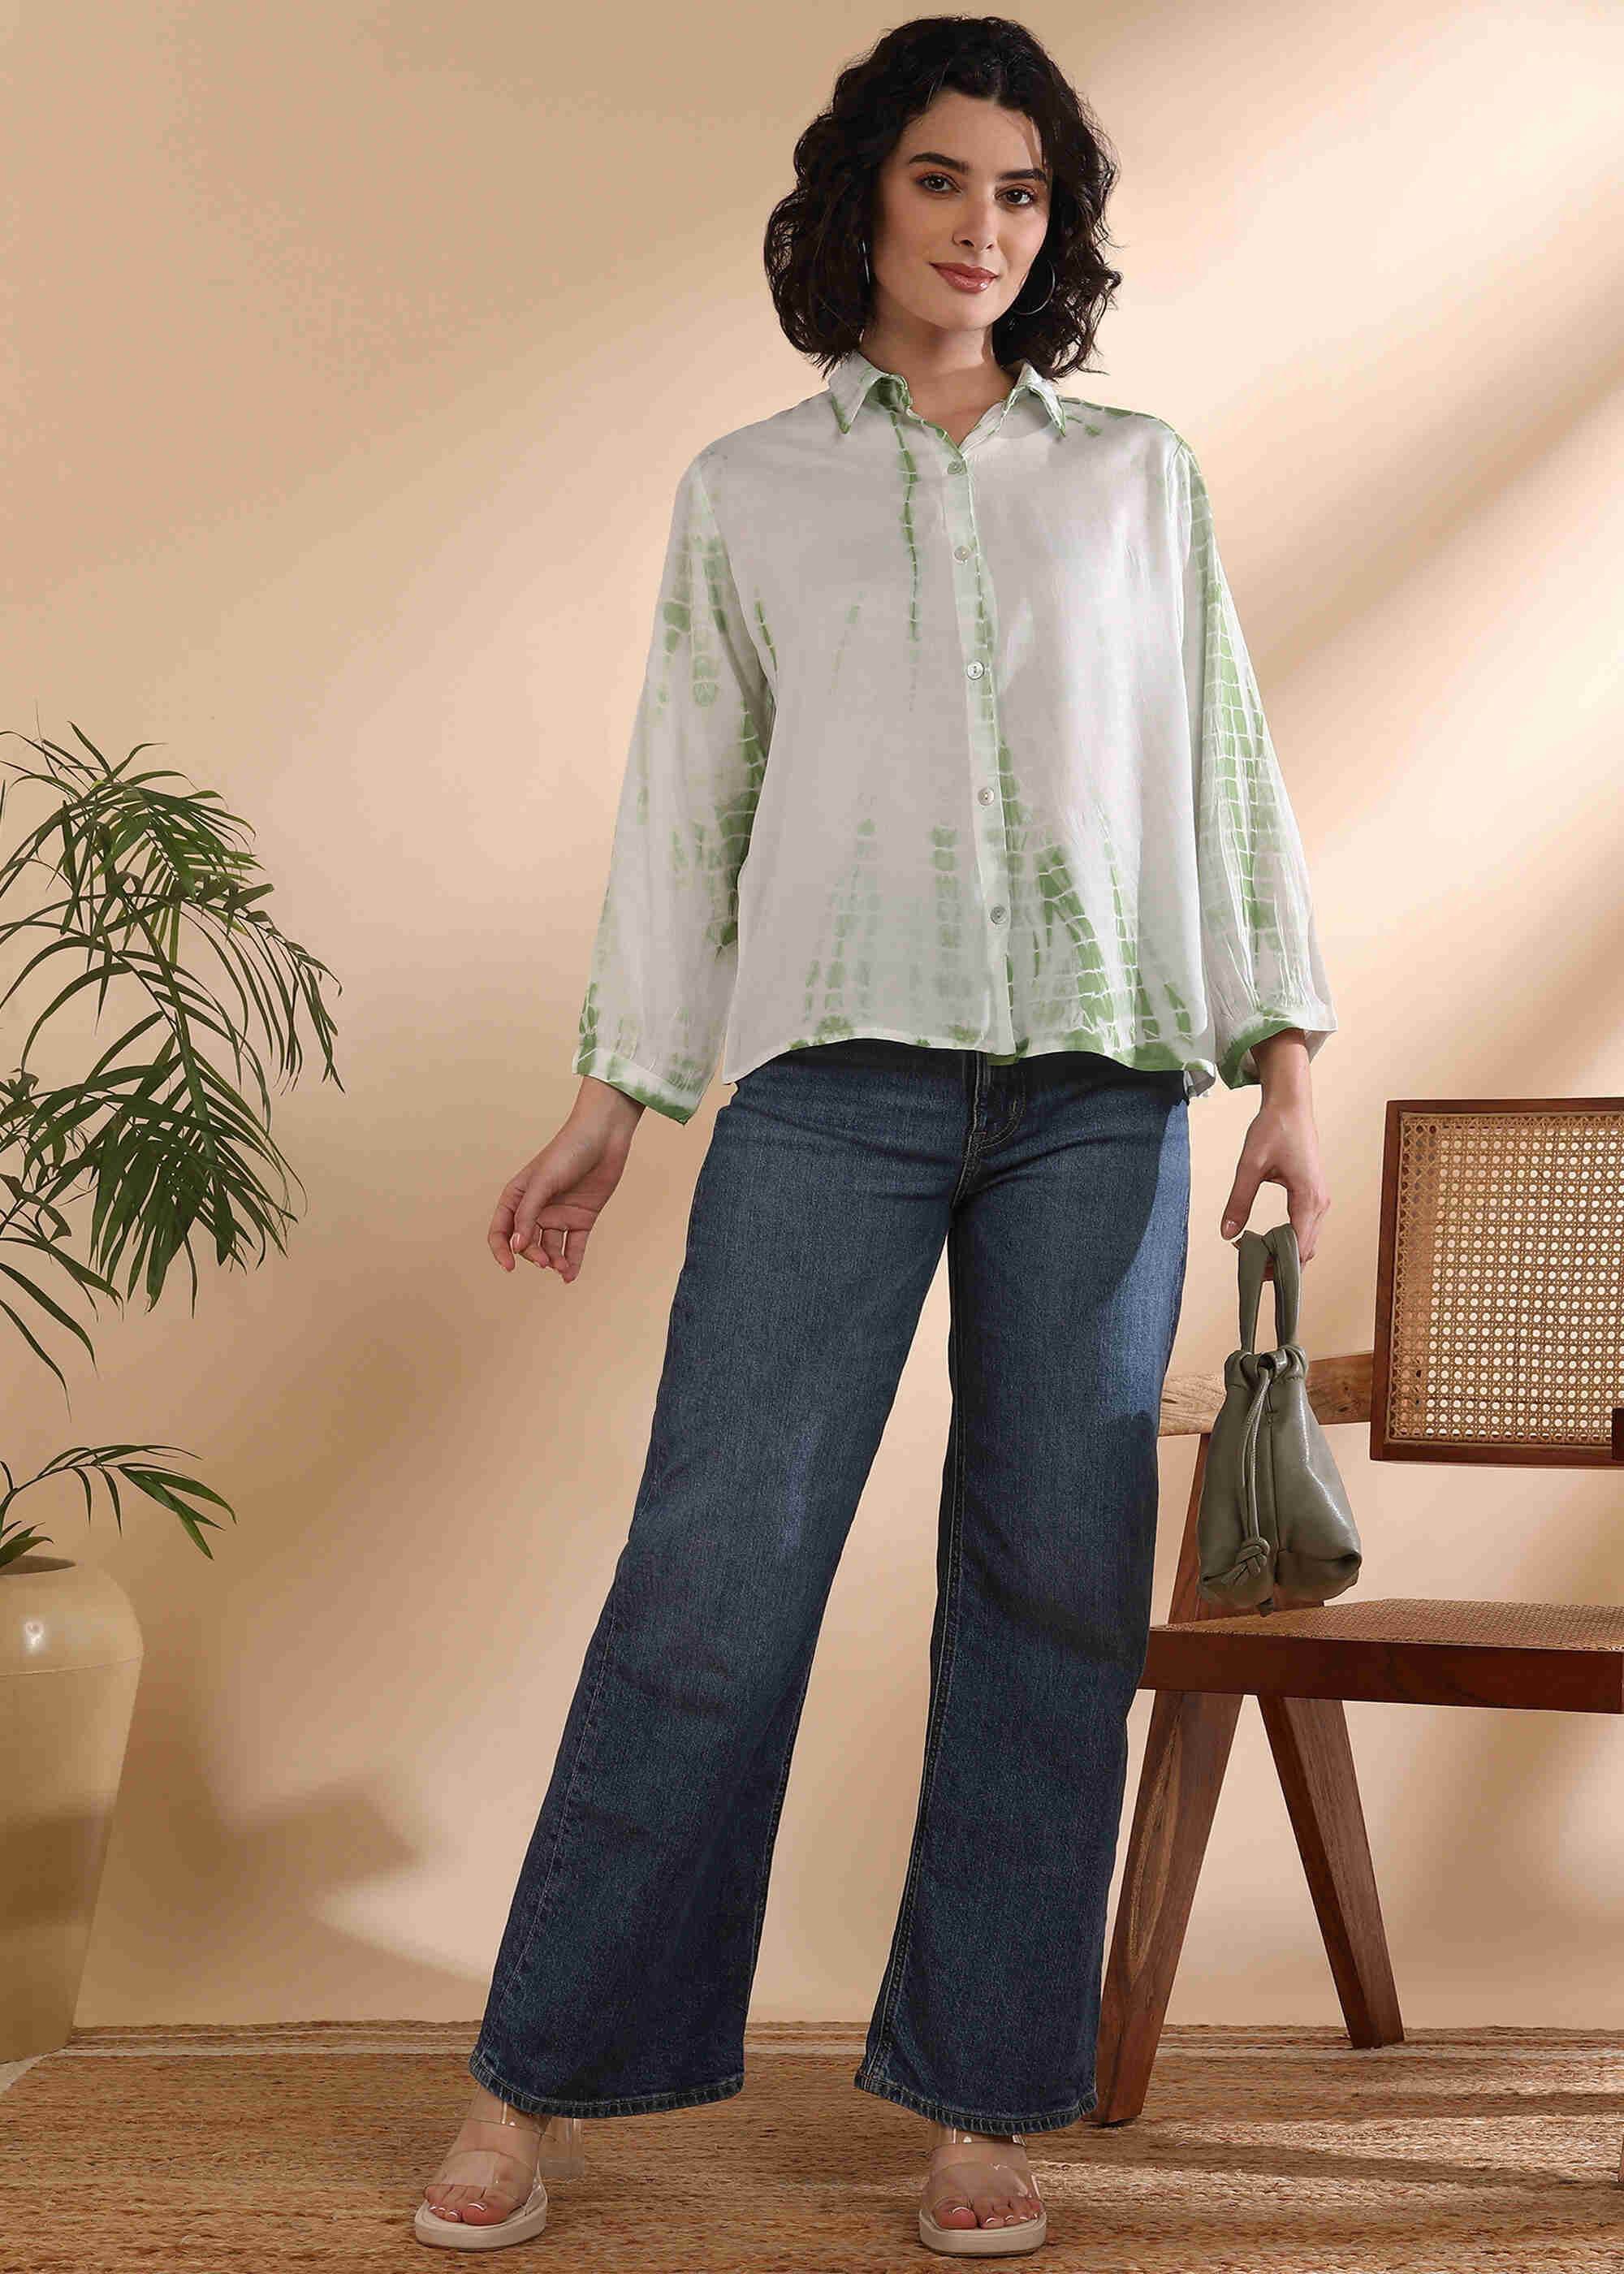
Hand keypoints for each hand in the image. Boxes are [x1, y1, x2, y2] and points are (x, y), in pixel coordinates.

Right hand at [488, 1107, 637, 1283]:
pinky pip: (574, 1247)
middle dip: (533, 1255)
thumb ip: (528, 1215)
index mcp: (518, 1197)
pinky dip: (572, 1262)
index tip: (510, 1266)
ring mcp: (559, 1214)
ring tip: (562, 1269)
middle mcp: (536, 1209)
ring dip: (554, 1262)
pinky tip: (570, 1275)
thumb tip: (516, 1246)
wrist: (604, 1136)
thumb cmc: (567, 1152)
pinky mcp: (582, 1218)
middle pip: (526, 1243)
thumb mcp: (543, 1183)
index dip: (501, 1250)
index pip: (501, 1231)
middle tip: (545, 1261)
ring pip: (551, 1249)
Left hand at [1218, 1097, 1330, 1268]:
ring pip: (1307, 1241)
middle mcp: (1320, 1203)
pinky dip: (1288, 1239)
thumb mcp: (1250, 1166)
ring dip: (1284, 1252)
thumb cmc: (1274, 1129)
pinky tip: (1266, 1238)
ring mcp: (1320, 1199)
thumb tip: (1227, 1234)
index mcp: (1308, 1199)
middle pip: (1306, 1251)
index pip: (1298, 1248)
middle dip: (1280, 1264)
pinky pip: (1306, 1227)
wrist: (1291, 1105)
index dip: (1279, 1266)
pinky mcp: (1314, 1195)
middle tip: (1249, 1265)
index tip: (1254, 1271)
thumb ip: (1239, 1201)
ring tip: (1254, 1252)